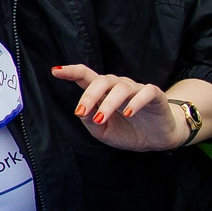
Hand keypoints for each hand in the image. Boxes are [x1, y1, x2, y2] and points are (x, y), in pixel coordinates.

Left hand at [50, 64, 193, 152]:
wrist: (156, 138)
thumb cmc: (128, 131)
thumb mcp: (103, 131)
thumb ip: (90, 120)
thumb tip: (80, 111)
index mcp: (103, 93)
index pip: (86, 76)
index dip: (71, 72)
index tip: (55, 72)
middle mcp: (118, 86)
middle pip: (102, 80)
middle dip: (89, 95)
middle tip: (81, 112)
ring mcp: (136, 89)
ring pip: (121, 87)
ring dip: (108, 103)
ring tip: (101, 119)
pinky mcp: (154, 95)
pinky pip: (145, 92)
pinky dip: (136, 102)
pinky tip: (128, 113)